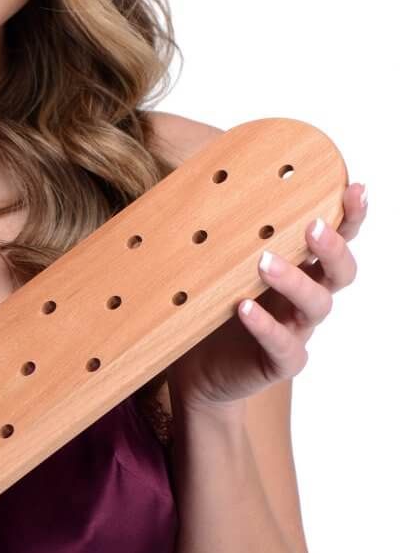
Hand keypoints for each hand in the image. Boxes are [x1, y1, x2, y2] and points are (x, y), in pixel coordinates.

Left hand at [165, 182, 367, 412]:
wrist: (198, 371)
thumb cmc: (211, 309)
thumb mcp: (217, 266)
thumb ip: (225, 234)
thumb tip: (205, 180)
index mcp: (298, 268)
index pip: (335, 239)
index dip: (349, 216)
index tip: (353, 188)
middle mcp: (304, 297)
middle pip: (340, 271)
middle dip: (333, 247)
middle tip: (313, 227)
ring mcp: (296, 329)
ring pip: (315, 304)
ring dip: (294, 280)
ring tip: (264, 262)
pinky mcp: (280, 361)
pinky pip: (285, 345)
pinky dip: (266, 326)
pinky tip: (244, 308)